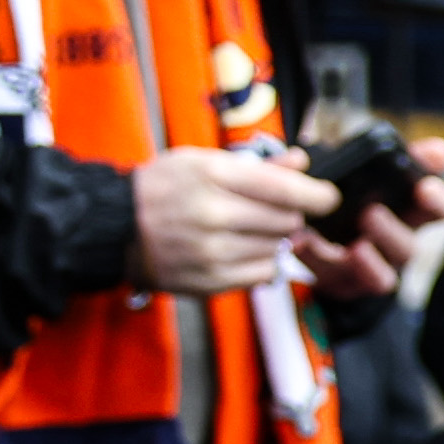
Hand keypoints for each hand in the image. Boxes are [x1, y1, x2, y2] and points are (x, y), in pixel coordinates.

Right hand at [135, 141, 334, 295]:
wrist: (116, 227)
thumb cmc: (162, 189)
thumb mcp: (202, 161)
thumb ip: (256, 165)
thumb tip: (300, 162)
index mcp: (212, 176)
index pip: (284, 189)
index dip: (317, 194)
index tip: (328, 197)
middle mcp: (213, 215)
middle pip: (287, 220)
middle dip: (287, 214)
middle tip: (267, 210)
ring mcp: (211, 252)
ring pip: (277, 248)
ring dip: (272, 239)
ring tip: (244, 229)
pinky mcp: (210, 281)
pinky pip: (263, 274)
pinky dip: (261, 262)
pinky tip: (239, 250)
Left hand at [294, 137, 443, 308]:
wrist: (322, 230)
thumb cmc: (357, 195)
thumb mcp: (378, 170)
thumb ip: (406, 158)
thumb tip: (439, 150)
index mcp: (410, 214)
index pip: (441, 211)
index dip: (438, 201)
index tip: (425, 187)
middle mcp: (396, 245)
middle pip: (410, 249)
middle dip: (392, 233)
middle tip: (371, 213)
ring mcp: (371, 269)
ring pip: (383, 278)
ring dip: (369, 262)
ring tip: (352, 246)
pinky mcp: (342, 284)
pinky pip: (335, 282)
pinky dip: (318, 262)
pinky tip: (304, 242)